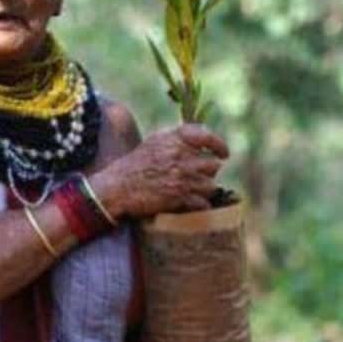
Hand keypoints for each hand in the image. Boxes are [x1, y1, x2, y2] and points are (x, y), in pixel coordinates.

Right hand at [91, 124, 228, 217]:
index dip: (220, 145)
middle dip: (208, 171)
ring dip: (204, 188)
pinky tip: (190, 202)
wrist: (119, 186)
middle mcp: (182, 156)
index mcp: (176, 139)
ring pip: (211, 185)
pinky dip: (200, 204)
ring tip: (192, 189)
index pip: (208, 137)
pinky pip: (203, 202)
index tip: (224, 154)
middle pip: (213, 164)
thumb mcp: (156, 140)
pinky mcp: (180, 197)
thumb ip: (179, 137)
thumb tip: (202, 139)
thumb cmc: (136, 163)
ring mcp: (182, 178)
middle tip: (197, 175)